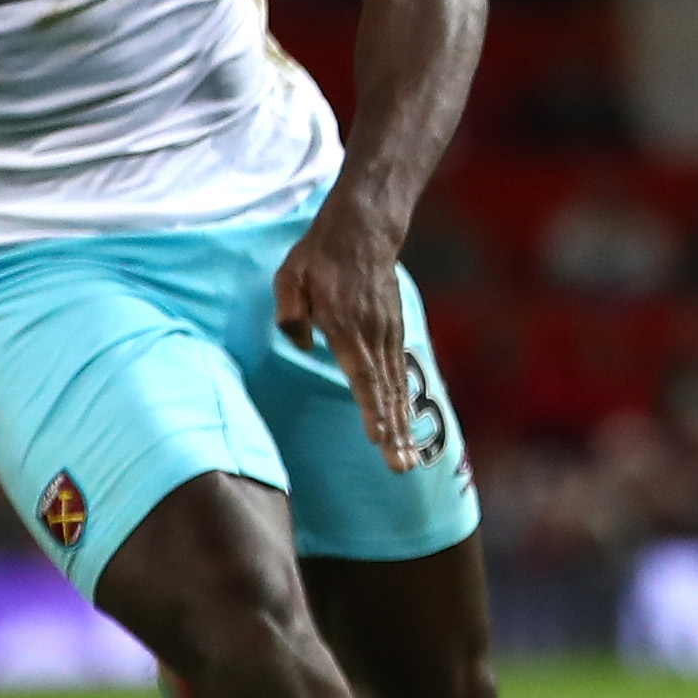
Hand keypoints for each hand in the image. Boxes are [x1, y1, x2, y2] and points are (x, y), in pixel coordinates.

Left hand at [276, 193, 417, 472]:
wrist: (363, 230)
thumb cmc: (318, 256)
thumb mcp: (290, 277)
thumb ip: (291, 312)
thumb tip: (300, 343)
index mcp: (346, 326)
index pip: (362, 376)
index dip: (372, 410)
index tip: (380, 439)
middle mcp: (374, 335)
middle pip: (386, 392)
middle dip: (395, 433)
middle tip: (401, 467)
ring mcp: (388, 334)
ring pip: (396, 388)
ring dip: (403, 426)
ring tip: (407, 459)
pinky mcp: (393, 332)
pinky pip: (399, 375)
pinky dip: (403, 404)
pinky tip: (404, 427)